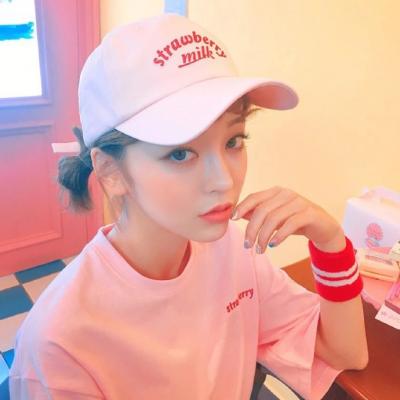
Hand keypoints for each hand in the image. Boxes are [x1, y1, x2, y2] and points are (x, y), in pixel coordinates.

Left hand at [231, 186, 345, 252]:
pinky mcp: (310, 214)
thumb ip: (258, 214)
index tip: (233, 219)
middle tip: (247, 245)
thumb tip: (237, 214)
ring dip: (263, 236)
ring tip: (260, 249)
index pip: (254, 197)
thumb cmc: (294, 221)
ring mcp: (299, 202)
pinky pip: (290, 224)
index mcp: (276, 192)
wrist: (324, 227)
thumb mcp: (274, 218)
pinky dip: (279, 236)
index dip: (242, 207)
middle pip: (262, 210)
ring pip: (274, 219)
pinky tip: (272, 245)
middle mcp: (286, 194)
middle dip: (252, 229)